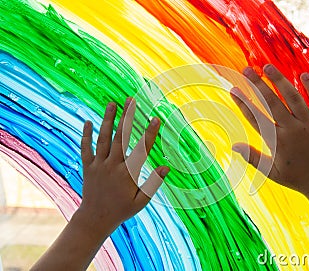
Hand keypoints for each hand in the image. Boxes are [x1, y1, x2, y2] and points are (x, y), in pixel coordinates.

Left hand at [78, 97, 168, 234]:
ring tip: (112, 104)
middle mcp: (113, 166)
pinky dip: (86, 135)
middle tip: (131, 100)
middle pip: (121, 137)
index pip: (141, 149)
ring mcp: (99, 165)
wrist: (95, 219)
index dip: (149, 133)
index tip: (155, 118)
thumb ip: (153, 183)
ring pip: (103, 139)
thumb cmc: (121, 210)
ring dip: (108, 120)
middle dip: (127, 117)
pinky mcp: (88, 167)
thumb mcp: (141, 201)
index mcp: (128, 173)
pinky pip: (86, 148)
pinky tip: (87, 121)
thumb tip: (167, 167)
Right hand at [231, 65, 308, 269]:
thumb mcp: (272, 172)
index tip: (234, 90)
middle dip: (257, 84)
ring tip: (267, 67)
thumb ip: (253, 157)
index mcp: (278, 141)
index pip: (256, 117)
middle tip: (247, 69)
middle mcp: (293, 130)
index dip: (243, 102)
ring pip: (293, 97)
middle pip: (272, 102)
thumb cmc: (298, 180)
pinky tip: (303, 75)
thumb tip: (234, 145)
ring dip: (279, 80)